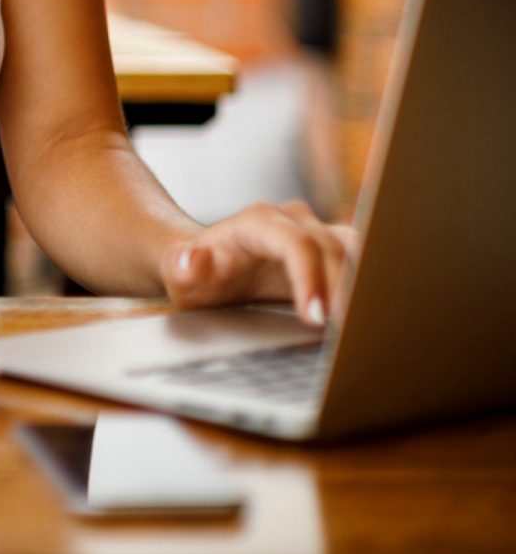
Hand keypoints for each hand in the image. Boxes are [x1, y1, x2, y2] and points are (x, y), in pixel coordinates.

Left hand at [160, 200, 360, 327]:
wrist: (207, 268)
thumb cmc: (197, 272)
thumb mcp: (180, 272)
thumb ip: (184, 266)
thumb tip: (191, 261)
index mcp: (257, 222)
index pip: (295, 243)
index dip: (309, 278)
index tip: (315, 316)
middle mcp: (292, 220)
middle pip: (332, 248)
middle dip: (344, 290)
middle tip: (349, 333)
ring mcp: (317, 232)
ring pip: (357, 250)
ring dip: (365, 286)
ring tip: (368, 327)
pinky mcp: (333, 251)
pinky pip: (364, 263)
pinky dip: (370, 288)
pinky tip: (372, 319)